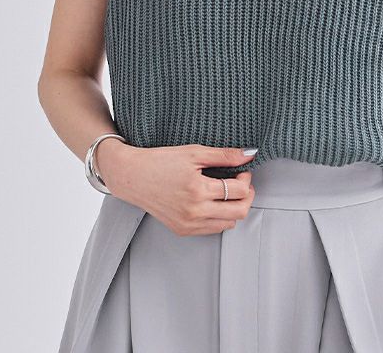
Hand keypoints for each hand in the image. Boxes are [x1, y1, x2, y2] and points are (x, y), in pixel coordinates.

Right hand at [96, 142, 257, 236]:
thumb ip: (224, 155)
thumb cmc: (161, 161)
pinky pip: (213, 229)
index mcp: (198, 190)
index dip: (246, 179)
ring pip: (228, 224)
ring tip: (227, 191)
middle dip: (247, 196)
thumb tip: (249, 155)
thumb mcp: (194, 152)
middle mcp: (195, 212)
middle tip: (241, 182)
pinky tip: (214, 201)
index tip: (242, 171)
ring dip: (235, 208)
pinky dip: (220, 217)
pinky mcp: (183, 230)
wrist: (133, 176)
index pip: (239, 191)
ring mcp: (189, 224)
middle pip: (239, 212)